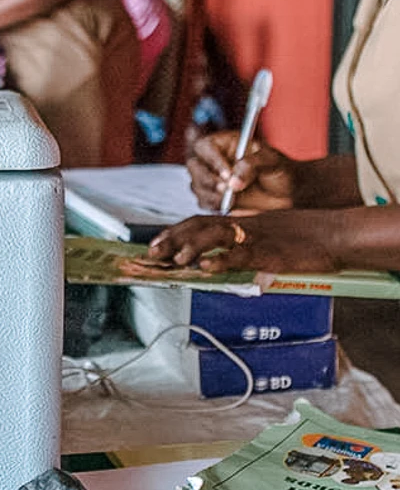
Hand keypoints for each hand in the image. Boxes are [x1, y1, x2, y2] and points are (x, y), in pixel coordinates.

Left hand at [146, 210, 341, 274]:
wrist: (336, 232)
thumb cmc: (304, 237)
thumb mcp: (268, 239)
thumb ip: (245, 250)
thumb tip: (228, 267)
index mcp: (241, 222)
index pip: (200, 222)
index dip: (176, 231)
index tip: (156, 242)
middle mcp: (243, 226)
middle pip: (200, 227)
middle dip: (173, 239)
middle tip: (152, 253)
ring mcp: (256, 238)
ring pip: (217, 237)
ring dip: (192, 247)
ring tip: (174, 259)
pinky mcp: (271, 252)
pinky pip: (242, 254)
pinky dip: (222, 260)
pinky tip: (206, 267)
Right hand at [188, 131, 296, 211]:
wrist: (288, 194)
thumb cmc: (280, 171)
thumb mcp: (272, 161)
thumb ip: (253, 164)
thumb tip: (233, 181)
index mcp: (224, 143)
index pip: (205, 146)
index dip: (213, 160)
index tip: (227, 174)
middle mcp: (213, 159)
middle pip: (194, 166)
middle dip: (208, 180)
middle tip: (226, 189)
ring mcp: (211, 179)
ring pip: (196, 185)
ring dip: (212, 195)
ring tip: (233, 199)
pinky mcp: (213, 197)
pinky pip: (203, 202)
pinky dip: (214, 206)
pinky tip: (231, 205)